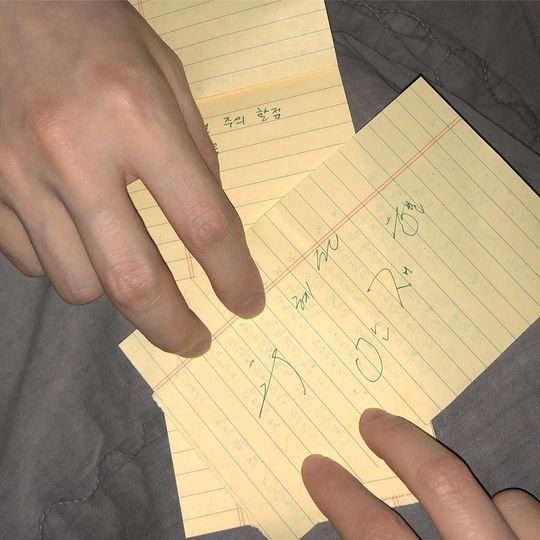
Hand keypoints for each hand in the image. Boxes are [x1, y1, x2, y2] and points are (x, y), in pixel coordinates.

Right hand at [0, 2, 263, 355]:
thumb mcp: (165, 74)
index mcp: (135, 116)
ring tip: (128, 261)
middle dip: (173, 327)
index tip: (247, 303)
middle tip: (195, 341)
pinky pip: (32, 263)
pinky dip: (65, 263)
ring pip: (78, 284)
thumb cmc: (93, 26)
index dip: (233, 276)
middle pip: (133, 280)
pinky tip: (78, 237)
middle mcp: (73, 153)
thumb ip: (194, 151)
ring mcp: (16, 175)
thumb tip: (209, 225)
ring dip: (115, 289)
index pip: (202, 223)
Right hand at [302, 409, 539, 538]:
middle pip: (441, 482)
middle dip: (400, 443)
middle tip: (371, 419)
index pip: (374, 533)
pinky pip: (533, 517)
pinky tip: (505, 534)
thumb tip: (351, 517)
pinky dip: (514, 520)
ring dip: (477, 502)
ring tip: (460, 512)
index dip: (341, 497)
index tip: (315, 466)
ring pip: (505, 499)